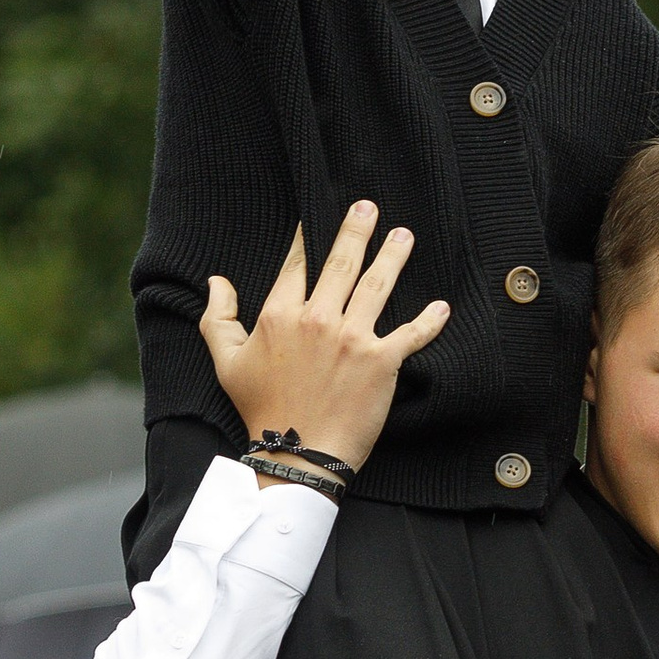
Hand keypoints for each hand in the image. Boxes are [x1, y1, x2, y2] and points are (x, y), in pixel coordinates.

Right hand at [201, 201, 450, 478]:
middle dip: (357, 230)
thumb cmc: (260, 409)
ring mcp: (352, 339)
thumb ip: (217, 318)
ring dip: (393, 256)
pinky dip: (429, 320)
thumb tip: (216, 280)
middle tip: (369, 206)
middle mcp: (318, 319)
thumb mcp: (226, 362)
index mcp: (280, 315)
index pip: (298, 265)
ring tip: (404, 235)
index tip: (316, 219)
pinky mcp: (382, 362)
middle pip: (342, 263)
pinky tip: (442, 307)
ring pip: (377, 286)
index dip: (307, 239)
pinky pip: (411, 334)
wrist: (296, 453)